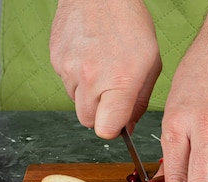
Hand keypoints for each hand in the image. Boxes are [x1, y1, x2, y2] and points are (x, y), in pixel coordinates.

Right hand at [50, 0, 160, 137]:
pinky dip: (77, 77)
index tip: (118, 120)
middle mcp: (90, 79)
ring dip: (88, 94)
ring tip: (101, 68)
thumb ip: (139, 102)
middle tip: (111, 93)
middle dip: (100, 114)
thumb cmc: (130, 24)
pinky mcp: (56, 60)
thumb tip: (128, 128)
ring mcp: (69, 70)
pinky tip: (89, 57)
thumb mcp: (151, 65)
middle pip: (88, 121)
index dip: (113, 129)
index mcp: (119, 82)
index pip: (105, 130)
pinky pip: (66, 83)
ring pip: (76, 102)